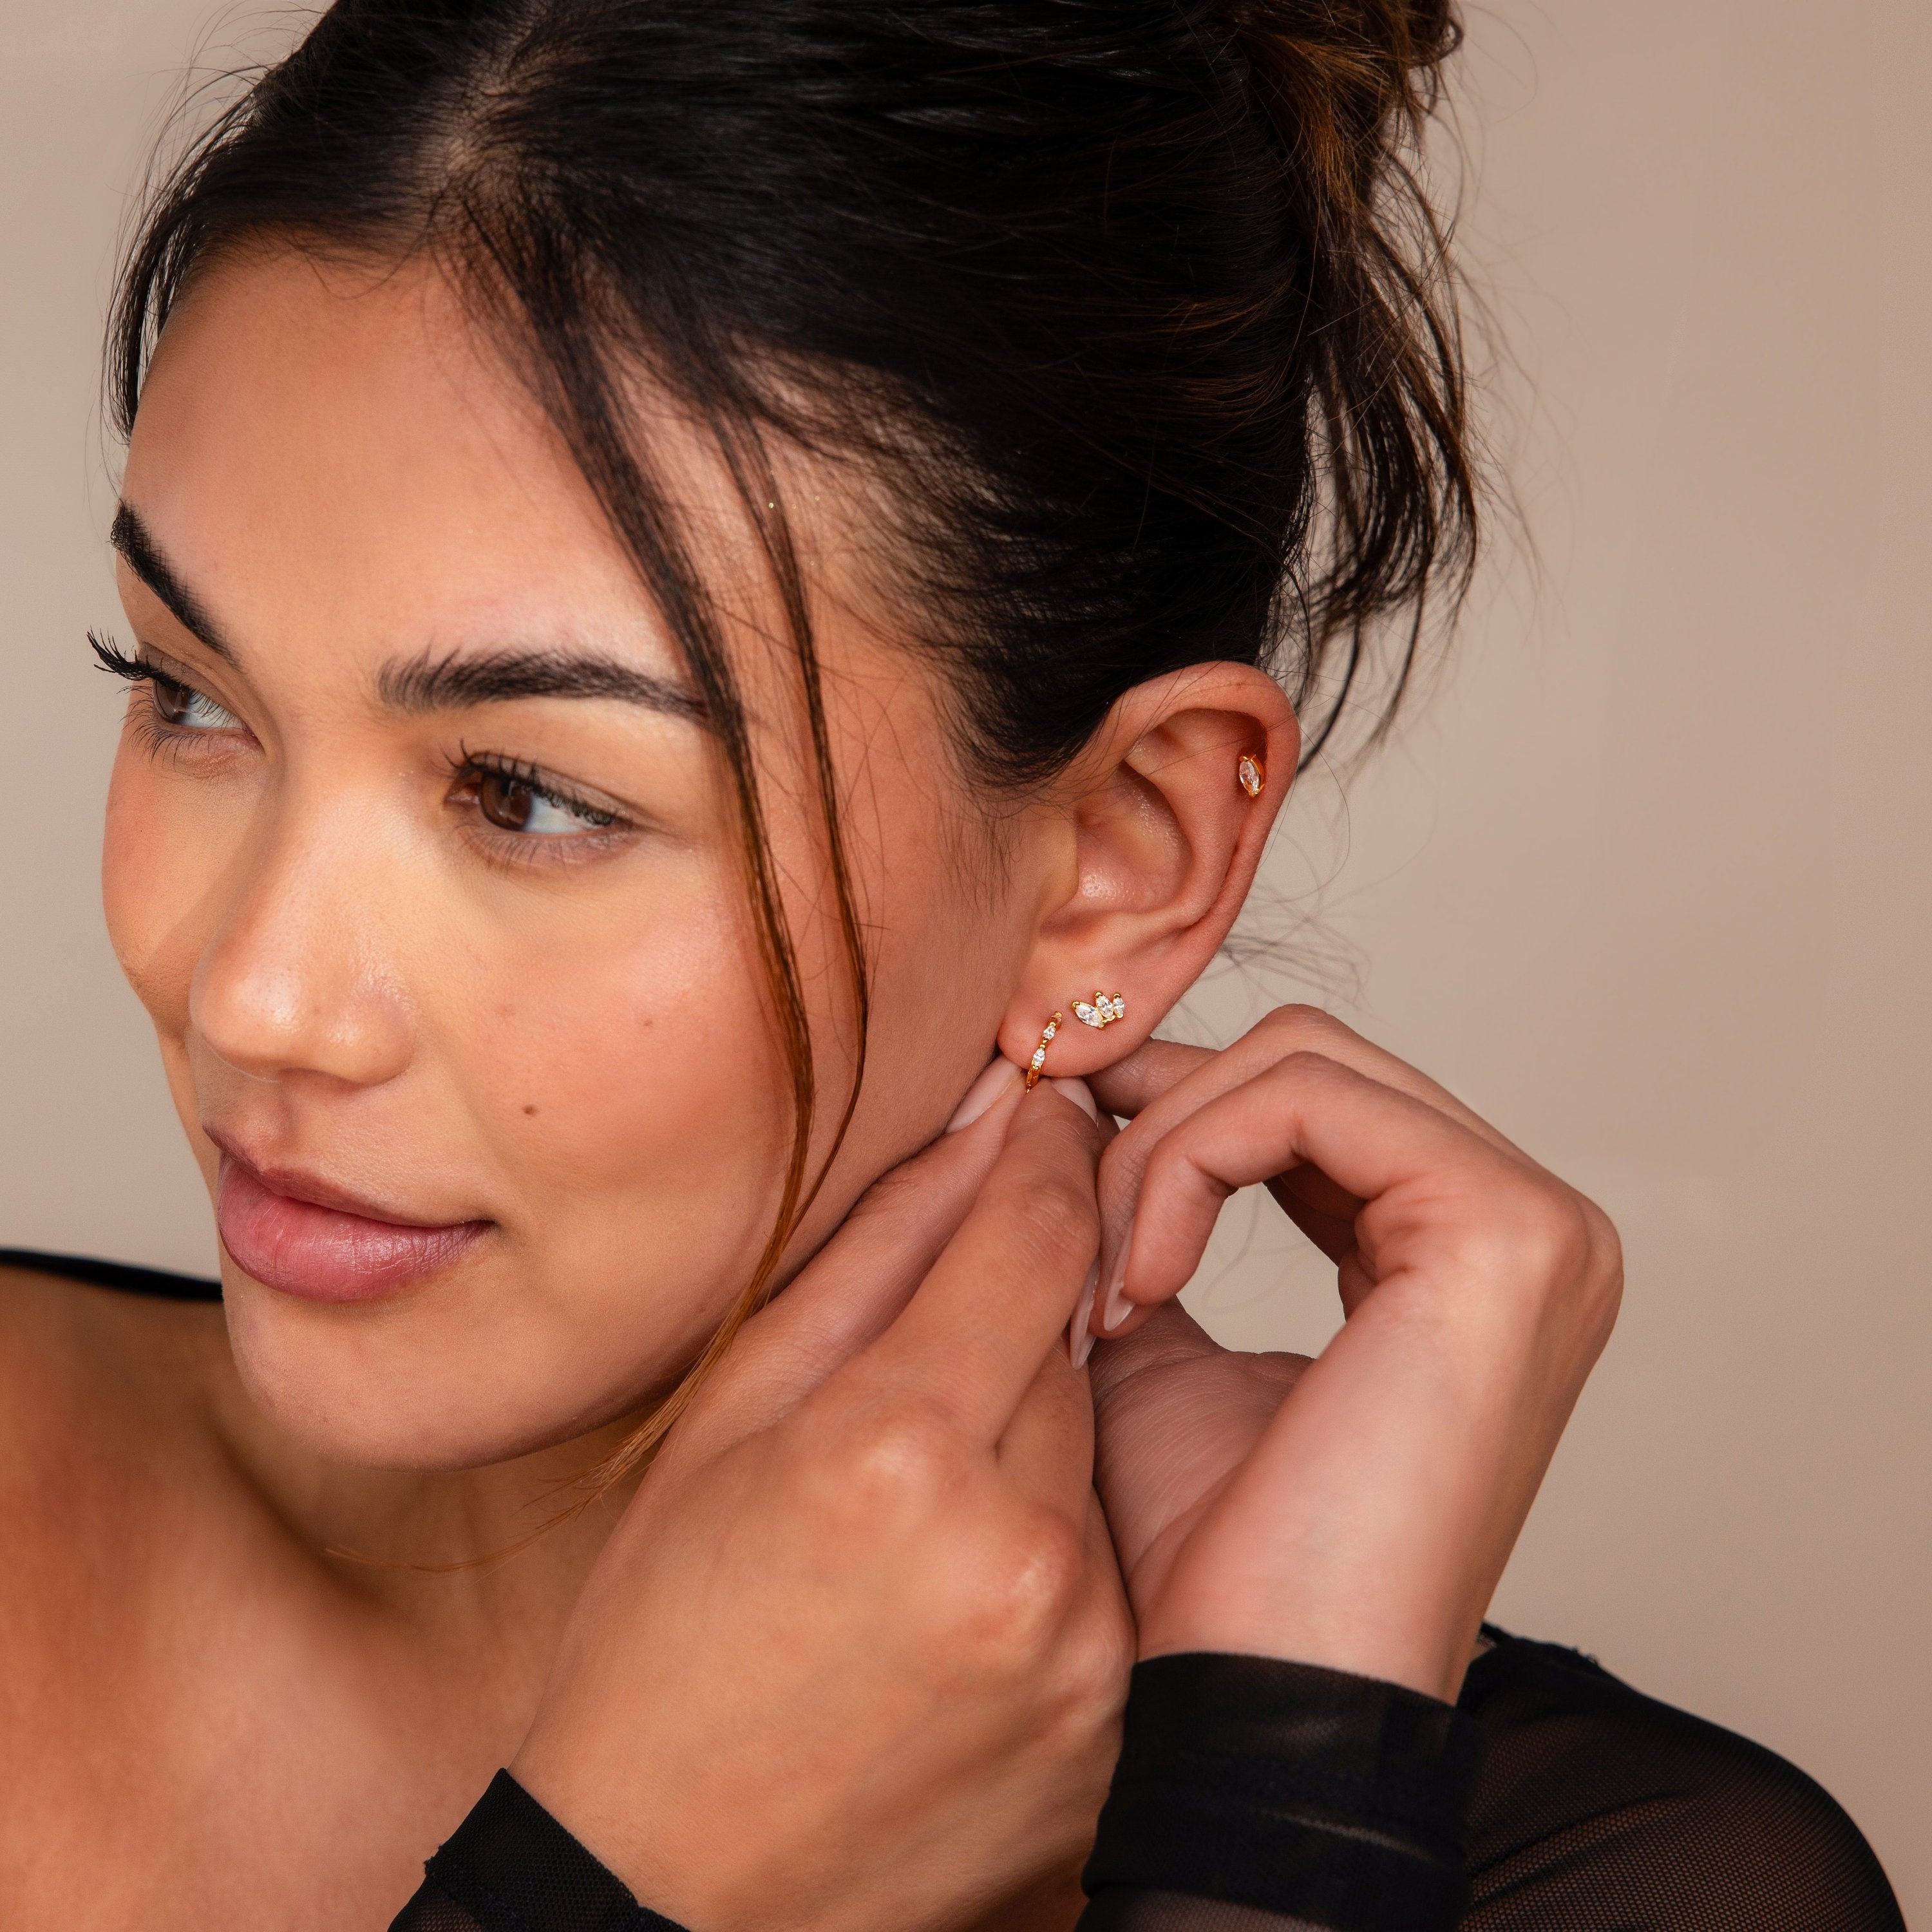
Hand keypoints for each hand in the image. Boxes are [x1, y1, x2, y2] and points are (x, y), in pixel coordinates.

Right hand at [512, 1072, 1132, 1931]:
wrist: (671, 1889)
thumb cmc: (665, 1638)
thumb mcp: (732, 1417)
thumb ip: (873, 1254)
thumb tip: (985, 1124)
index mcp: (888, 1447)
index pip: (1030, 1232)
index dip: (1045, 1153)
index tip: (1051, 1110)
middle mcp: (1008, 1544)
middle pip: (1067, 1336)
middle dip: (1011, 1312)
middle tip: (920, 1359)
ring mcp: (1075, 1645)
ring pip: (1089, 1446)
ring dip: (1025, 1431)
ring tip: (913, 1499)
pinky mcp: (1107, 1717)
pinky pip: (1105, 1558)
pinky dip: (1049, 1536)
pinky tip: (955, 1580)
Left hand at [1083, 1007, 1622, 1702]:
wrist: (1262, 1691)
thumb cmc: (1215, 1551)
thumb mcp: (1164, 1343)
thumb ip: (1154, 1213)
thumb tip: (1085, 1098)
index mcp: (1469, 1250)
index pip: (1309, 1093)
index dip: (1171, 1113)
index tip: (1059, 1163)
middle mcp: (1530, 1223)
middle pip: (1305, 1057)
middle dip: (1158, 1121)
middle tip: (1070, 1228)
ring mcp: (1537, 1223)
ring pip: (1295, 1062)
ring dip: (1160, 1151)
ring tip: (1111, 1286)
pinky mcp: (1504, 1231)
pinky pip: (1302, 1099)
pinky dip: (1188, 1163)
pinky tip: (1144, 1283)